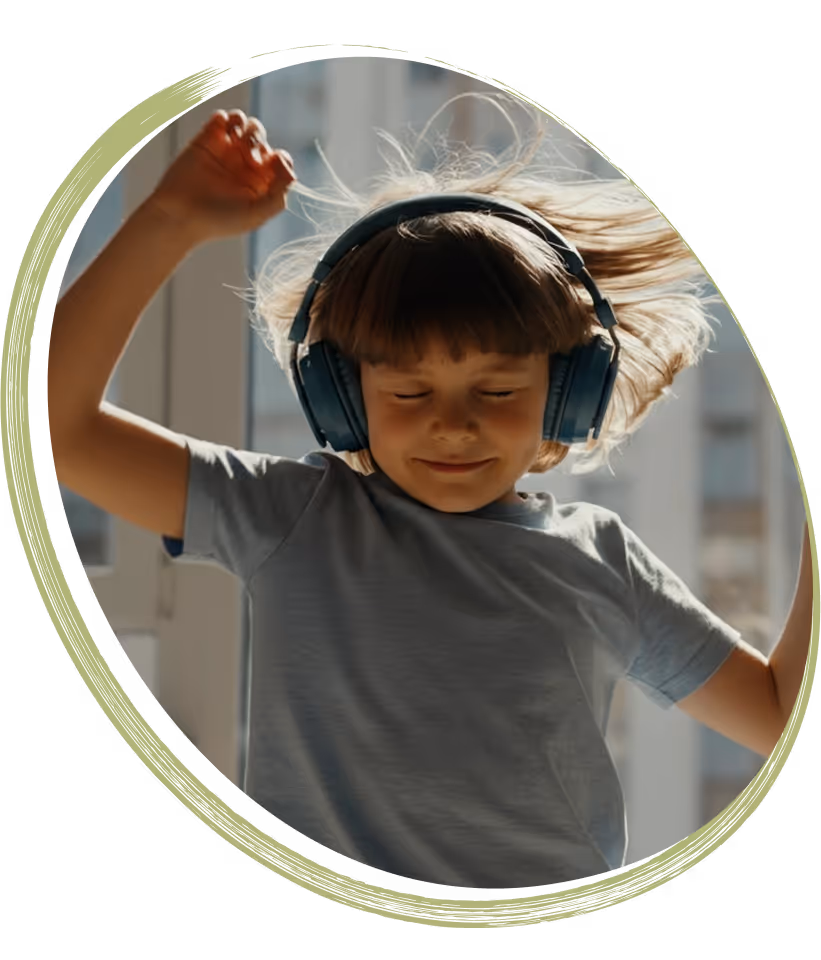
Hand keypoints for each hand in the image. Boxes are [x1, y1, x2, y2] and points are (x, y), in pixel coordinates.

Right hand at [147, 109, 296, 243]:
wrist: (180, 214)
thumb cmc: (219, 220)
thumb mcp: (256, 215)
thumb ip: (278, 197)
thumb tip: (290, 172)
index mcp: (260, 184)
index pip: (281, 162)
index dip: (281, 159)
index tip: (273, 164)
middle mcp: (245, 167)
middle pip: (263, 141)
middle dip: (259, 143)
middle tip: (248, 158)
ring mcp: (226, 152)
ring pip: (247, 126)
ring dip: (249, 128)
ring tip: (238, 141)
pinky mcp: (206, 140)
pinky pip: (222, 119)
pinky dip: (227, 118)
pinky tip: (222, 131)